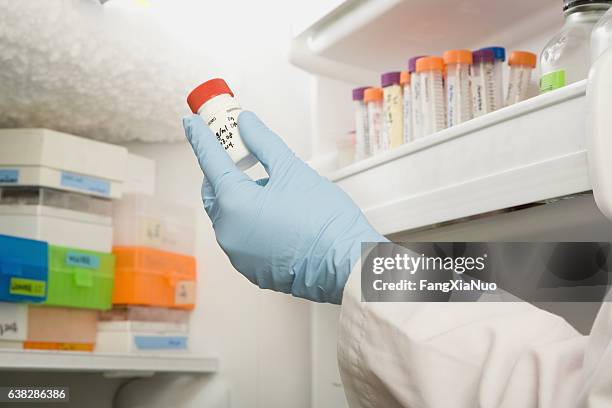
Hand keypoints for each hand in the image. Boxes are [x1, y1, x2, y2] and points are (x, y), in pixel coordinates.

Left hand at [183, 111, 385, 303]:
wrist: (346, 264)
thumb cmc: (324, 222)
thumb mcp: (293, 171)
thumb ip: (263, 143)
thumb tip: (246, 125)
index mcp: (235, 204)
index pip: (209, 162)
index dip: (200, 138)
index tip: (192, 124)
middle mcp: (228, 232)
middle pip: (214, 192)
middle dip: (222, 171)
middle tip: (240, 156)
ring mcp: (238, 254)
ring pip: (228, 216)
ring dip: (238, 197)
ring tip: (270, 189)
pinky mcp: (251, 269)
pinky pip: (241, 237)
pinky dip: (249, 221)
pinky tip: (274, 216)